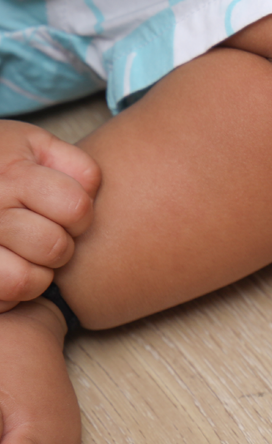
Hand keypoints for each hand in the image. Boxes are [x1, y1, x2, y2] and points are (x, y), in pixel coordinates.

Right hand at [0, 122, 100, 310]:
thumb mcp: (32, 145)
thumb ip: (73, 164)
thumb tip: (90, 196)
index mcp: (13, 174)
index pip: (76, 208)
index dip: (81, 214)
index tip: (65, 211)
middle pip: (54, 247)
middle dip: (60, 246)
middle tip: (42, 235)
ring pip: (26, 281)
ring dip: (36, 275)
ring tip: (24, 256)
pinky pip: (1, 298)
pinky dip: (9, 295)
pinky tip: (5, 270)